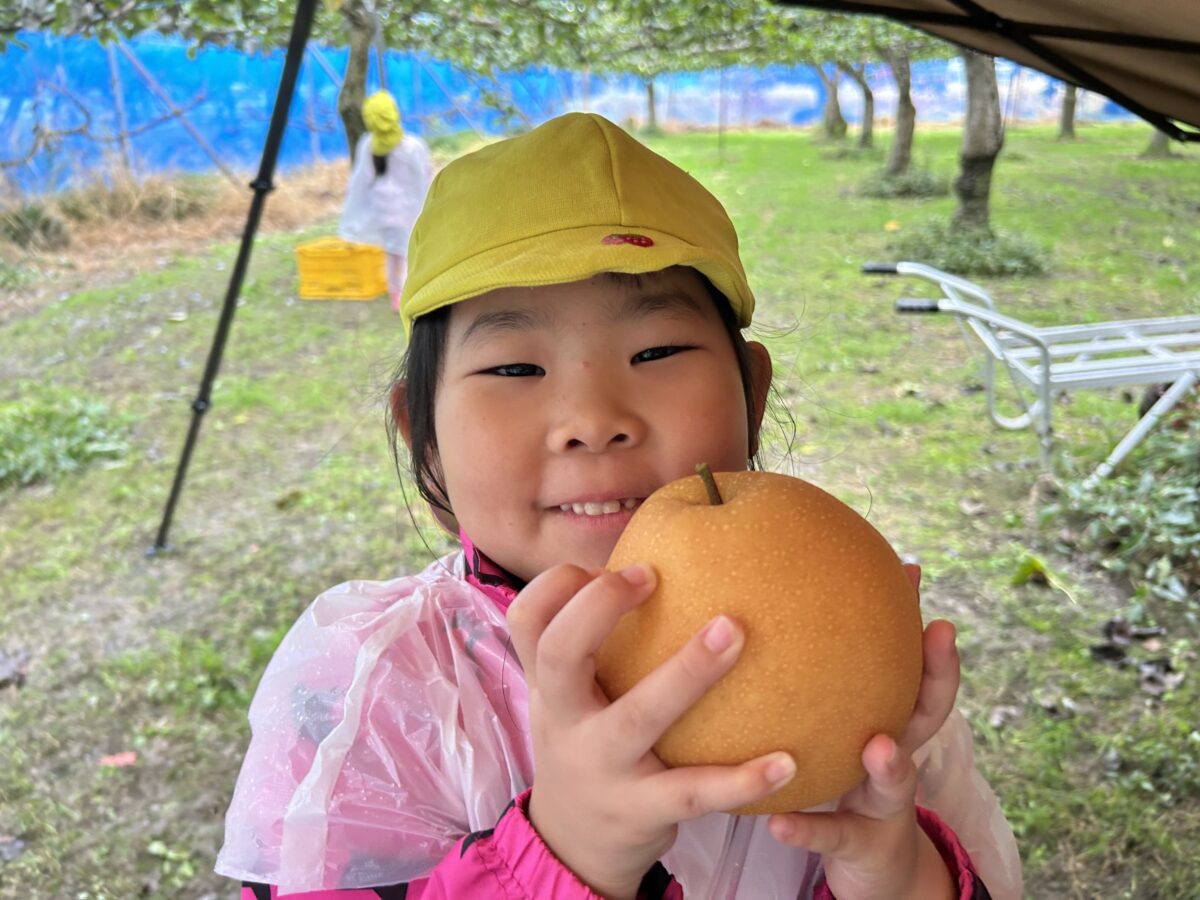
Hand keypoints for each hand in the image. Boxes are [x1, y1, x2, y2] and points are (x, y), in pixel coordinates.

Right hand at [508, 563, 797, 899]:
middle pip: (560, 653)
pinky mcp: (641, 811)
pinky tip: (786, 761)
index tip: (611, 566)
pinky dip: (740, 780)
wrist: (574, 845)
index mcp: (550, 686)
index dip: (559, 584)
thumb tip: (660, 557)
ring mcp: (601, 766)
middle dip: (599, 607)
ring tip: (736, 631)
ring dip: (686, 671)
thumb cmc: (586, 744)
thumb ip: (591, 643)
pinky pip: (693, 792)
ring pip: (636, 716)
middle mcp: (565, 720)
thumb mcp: (570, 698)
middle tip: (650, 575)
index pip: (527, 620)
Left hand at [767, 565, 960, 899]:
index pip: (912, 668)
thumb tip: (781, 598)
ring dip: (891, 763)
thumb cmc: (846, 779)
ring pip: (895, 781)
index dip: (914, 619)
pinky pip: (830, 835)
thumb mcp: (843, 727)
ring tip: (878, 745)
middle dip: (937, 674)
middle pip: (926, 715)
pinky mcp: (857, 845)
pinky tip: (779, 825)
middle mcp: (895, 758)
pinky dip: (808, 830)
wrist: (871, 866)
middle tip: (939, 630)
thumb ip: (825, 677)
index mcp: (889, 722)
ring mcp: (882, 803)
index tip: (915, 573)